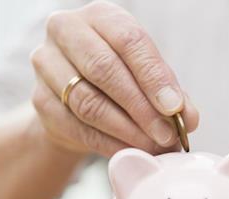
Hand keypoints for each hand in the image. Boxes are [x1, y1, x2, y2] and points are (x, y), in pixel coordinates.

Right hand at [31, 1, 198, 156]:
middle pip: (104, 69)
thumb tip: (187, 119)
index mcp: (101, 16)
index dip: (154, 77)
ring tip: (152, 147)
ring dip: (125, 130)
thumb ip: (168, 92)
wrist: (73, 97)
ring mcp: (47, 65)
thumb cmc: (117, 78)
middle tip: (166, 135)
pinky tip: (129, 153)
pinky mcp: (40, 100)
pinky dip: (107, 144)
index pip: (129, 41)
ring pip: (88, 102)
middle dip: (140, 107)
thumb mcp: (145, 76)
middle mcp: (67, 31)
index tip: (175, 109)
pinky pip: (76, 126)